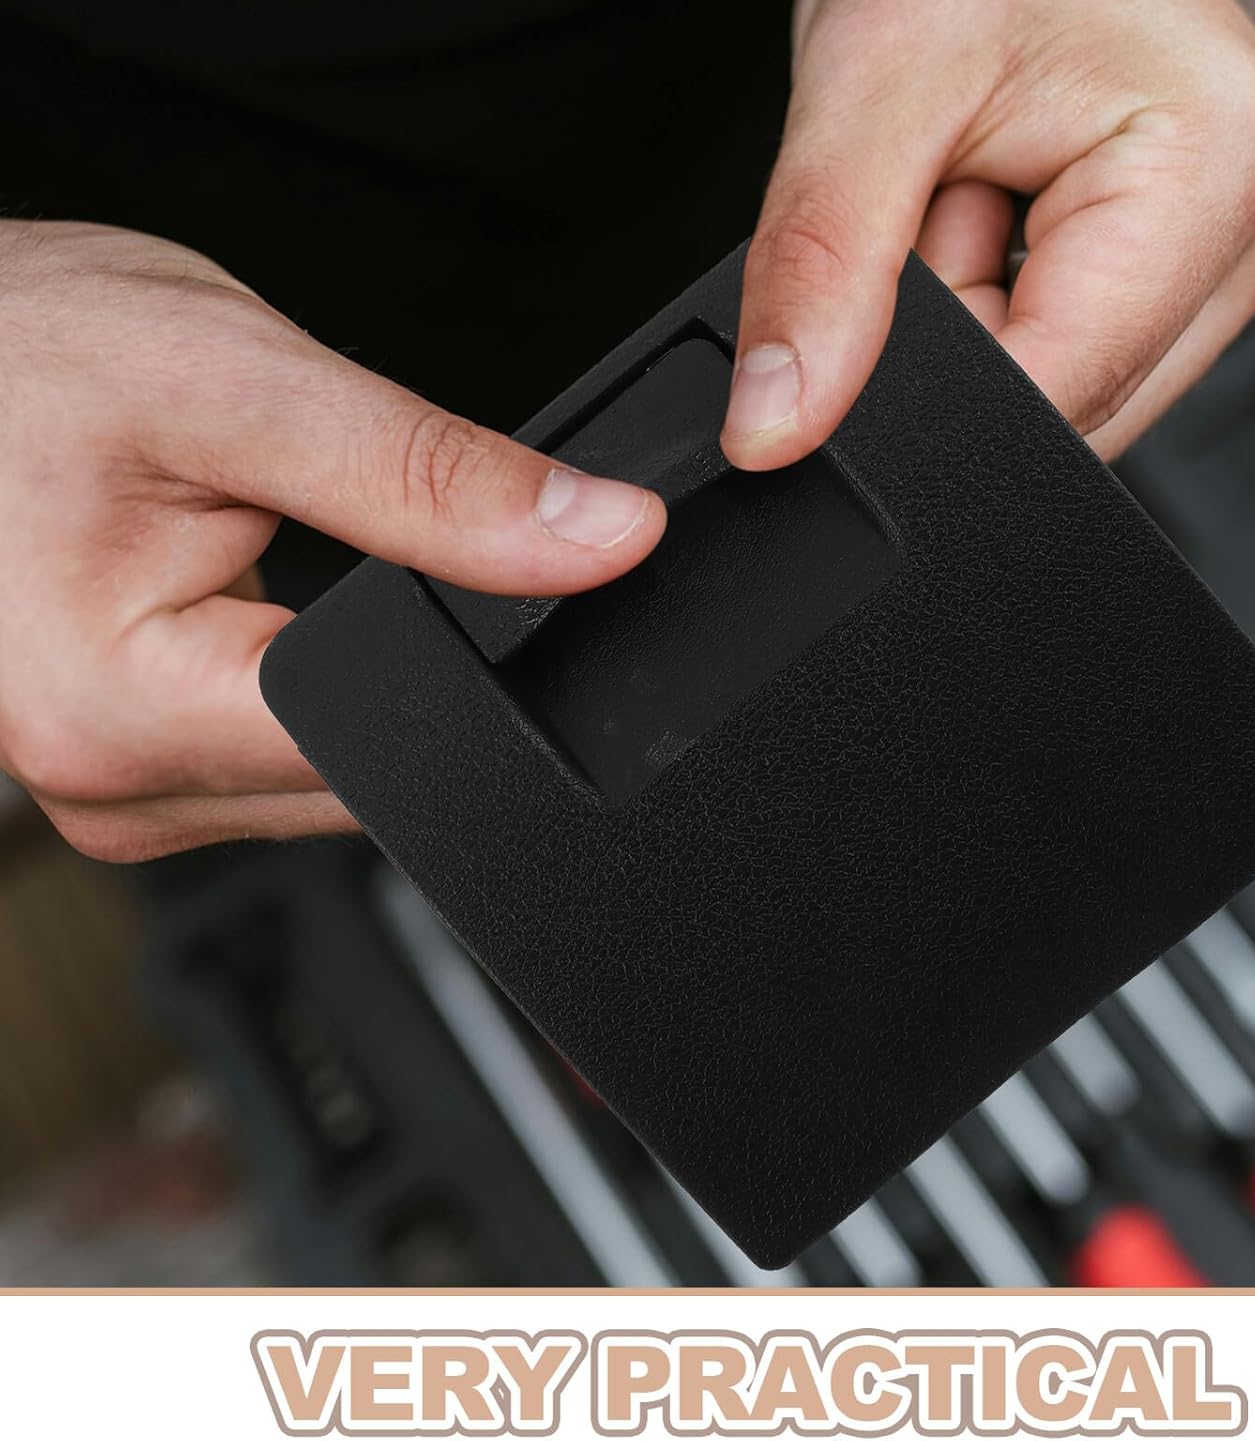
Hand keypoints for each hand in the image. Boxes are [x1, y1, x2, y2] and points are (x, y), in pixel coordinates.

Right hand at [0, 221, 664, 860]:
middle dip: (416, 679)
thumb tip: (600, 540)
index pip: (397, 754)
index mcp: (126, 711)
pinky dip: (306, 691)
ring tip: (276, 557)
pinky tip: (262, 606)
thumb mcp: (242, 383)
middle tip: (342, 538)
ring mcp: (121, 787)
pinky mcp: (134, 766)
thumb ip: (434, 479)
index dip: (484, 674)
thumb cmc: (21, 353)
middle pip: (372, 779)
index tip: (479, 584)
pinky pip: (280, 760)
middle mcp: (114, 784)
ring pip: (334, 778)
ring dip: (357, 685)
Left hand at [723, 0, 1254, 465]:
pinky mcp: (1185, 271)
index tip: (876, 302)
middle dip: (958, 338)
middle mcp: (1247, 235)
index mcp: (1215, 173)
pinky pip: (1060, 354)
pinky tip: (994, 204)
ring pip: (1052, 392)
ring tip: (970, 181)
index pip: (1053, 401)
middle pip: (1059, 408)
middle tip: (940, 193)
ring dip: (972, 317)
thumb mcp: (869, 89)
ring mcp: (1223, 260)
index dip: (931, 391)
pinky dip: (995, 299)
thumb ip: (819, 272)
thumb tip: (778, 427)